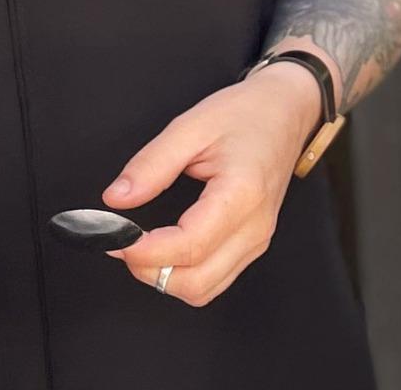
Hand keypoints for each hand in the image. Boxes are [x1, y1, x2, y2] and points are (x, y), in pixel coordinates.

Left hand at [103, 62, 323, 305]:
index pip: (189, 246)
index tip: (113, 236)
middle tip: (121, 242)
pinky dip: (184, 275)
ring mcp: (257, 240)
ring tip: (140, 245)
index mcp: (242, 194)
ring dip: (165, 277)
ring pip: (204, 290)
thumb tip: (117, 200)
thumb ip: (151, 164)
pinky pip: (215, 279)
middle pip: (196, 282)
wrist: (286, 111)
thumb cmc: (246, 114)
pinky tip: (165, 249)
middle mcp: (255, 227)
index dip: (144, 251)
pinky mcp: (254, 244)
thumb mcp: (191, 125)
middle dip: (149, 270)